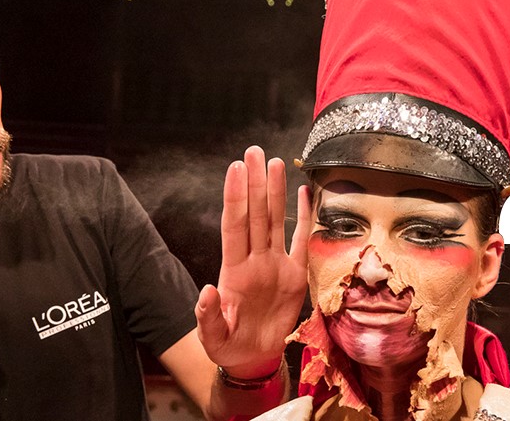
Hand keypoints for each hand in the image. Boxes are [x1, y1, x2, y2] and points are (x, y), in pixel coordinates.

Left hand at [195, 146, 310, 377]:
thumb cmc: (228, 346)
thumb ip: (208, 316)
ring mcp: (274, 265)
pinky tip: (301, 192)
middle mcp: (254, 260)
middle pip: (255, 214)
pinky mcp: (294, 275)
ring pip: (274, 220)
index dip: (235, 197)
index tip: (235, 169)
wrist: (252, 358)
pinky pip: (300, 240)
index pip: (235, 226)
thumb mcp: (213, 337)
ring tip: (274, 162)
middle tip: (254, 151)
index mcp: (234, 271)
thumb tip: (207, 290)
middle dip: (254, 183)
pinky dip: (302, 217)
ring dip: (273, 191)